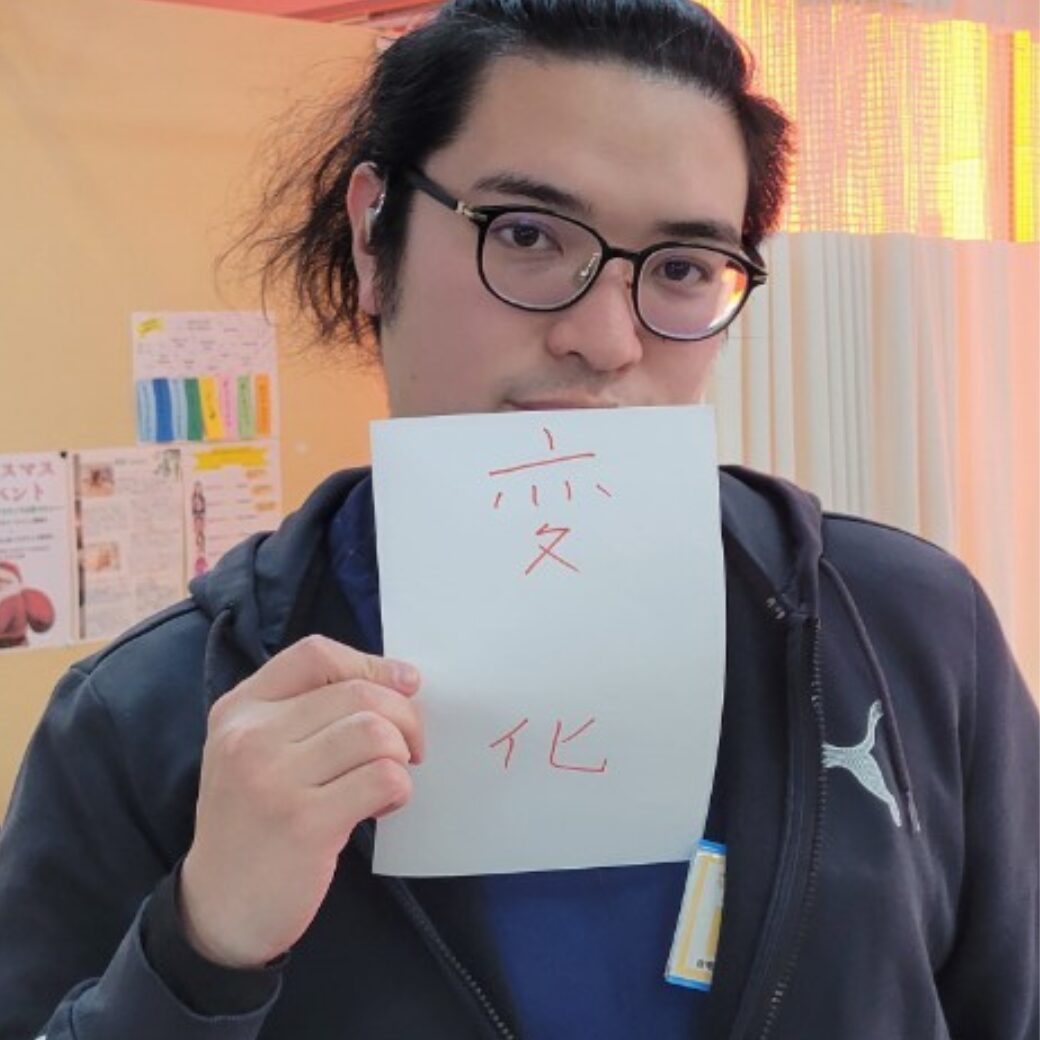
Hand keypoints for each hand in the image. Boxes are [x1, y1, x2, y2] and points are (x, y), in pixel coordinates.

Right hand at [179, 635, 422, 967]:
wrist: (218, 908)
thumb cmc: (254, 820)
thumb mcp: (255, 751)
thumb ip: (306, 711)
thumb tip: (398, 682)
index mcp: (240, 709)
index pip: (315, 654)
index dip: (372, 663)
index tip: (406, 684)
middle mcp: (250, 737)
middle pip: (358, 693)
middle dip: (405, 716)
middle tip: (411, 747)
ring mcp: (274, 780)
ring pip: (375, 733)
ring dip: (401, 755)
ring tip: (390, 778)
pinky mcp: (304, 824)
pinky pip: (382, 779)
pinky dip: (398, 788)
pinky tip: (383, 806)